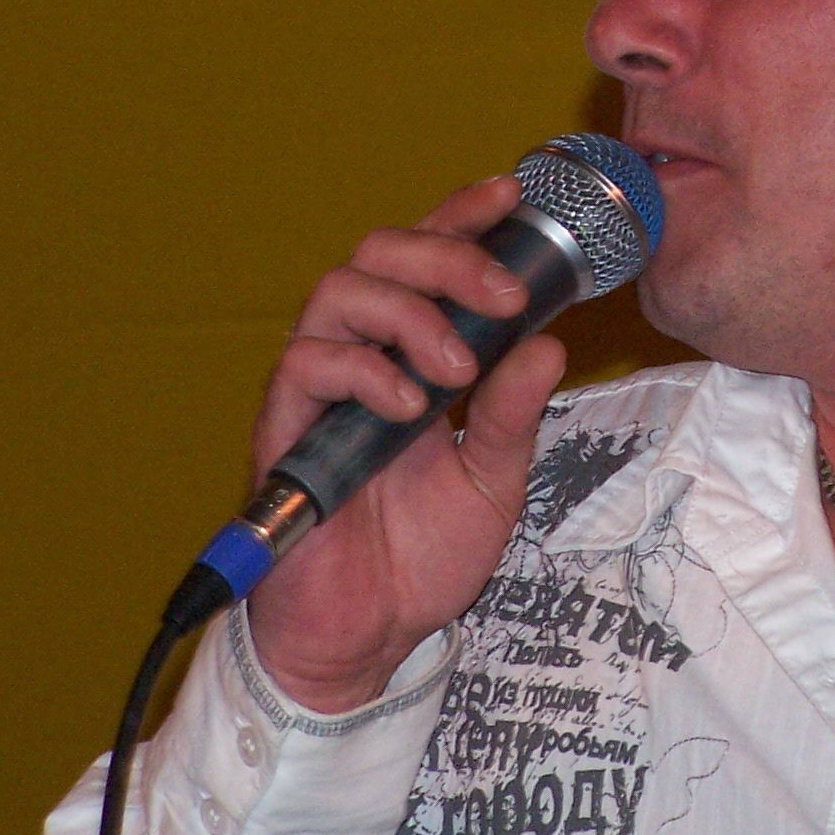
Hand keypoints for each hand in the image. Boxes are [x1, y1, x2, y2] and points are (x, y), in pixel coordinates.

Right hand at [243, 177, 566, 713]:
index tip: (510, 196)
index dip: (461, 216)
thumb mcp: (495, 480)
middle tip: (503, 296)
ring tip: (455, 367)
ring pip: (337, 290)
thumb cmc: (421, 556)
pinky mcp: (284, 430)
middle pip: (380, 252)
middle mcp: (361, 356)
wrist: (368, 638)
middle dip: (446, 256)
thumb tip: (551, 343)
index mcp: (412, 354)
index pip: (428, 260)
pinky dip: (364, 370)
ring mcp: (319, 390)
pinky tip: (408, 406)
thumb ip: (515, 413)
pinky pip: (306, 364)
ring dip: (408, 311)